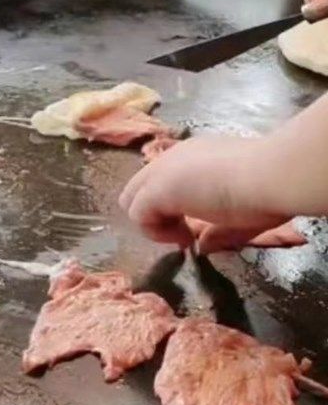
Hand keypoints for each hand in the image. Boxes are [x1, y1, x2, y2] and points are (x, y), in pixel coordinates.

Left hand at [118, 135, 288, 253]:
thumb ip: (219, 230)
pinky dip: (155, 232)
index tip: (197, 223)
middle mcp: (173, 158)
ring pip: (131, 198)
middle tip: (186, 231)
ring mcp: (162, 170)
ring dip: (153, 223)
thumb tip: (203, 247)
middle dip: (155, 213)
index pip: (164, 178)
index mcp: (194, 157)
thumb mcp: (243, 212)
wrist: (273, 174)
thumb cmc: (268, 188)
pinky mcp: (157, 189)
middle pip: (139, 186)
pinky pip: (136, 214)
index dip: (172, 206)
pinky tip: (184, 236)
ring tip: (185, 235)